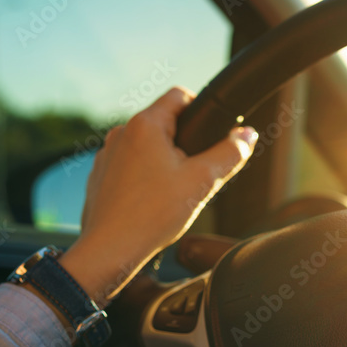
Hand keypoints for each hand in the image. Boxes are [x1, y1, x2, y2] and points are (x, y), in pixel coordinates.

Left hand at [60, 87, 257, 303]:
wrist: (110, 250)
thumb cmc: (152, 216)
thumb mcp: (202, 182)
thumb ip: (229, 154)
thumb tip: (247, 136)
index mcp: (145, 125)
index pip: (180, 96)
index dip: (201, 110)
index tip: (210, 135)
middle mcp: (121, 134)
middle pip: (163, 124)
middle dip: (183, 144)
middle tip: (194, 174)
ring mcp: (106, 156)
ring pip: (144, 148)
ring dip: (162, 163)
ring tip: (171, 194)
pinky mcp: (99, 177)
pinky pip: (128, 168)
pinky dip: (142, 179)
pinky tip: (150, 204)